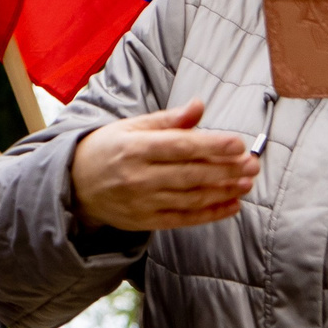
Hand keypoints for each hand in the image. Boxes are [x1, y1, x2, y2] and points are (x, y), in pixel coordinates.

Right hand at [68, 100, 256, 232]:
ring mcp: (142, 202)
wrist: (75, 185)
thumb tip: (200, 106)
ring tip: (247, 182)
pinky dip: (210, 214)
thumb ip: (168, 120)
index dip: (211, 145)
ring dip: (223, 191)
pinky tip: (231, 205)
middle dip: (226, 169)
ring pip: (191, 198)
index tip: (238, 143)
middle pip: (190, 173)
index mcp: (135, 147)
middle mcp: (138, 176)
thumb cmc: (107, 149)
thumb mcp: (131, 127)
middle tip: (252, 164)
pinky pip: (184, 220)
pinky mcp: (146, 221)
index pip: (179, 146)